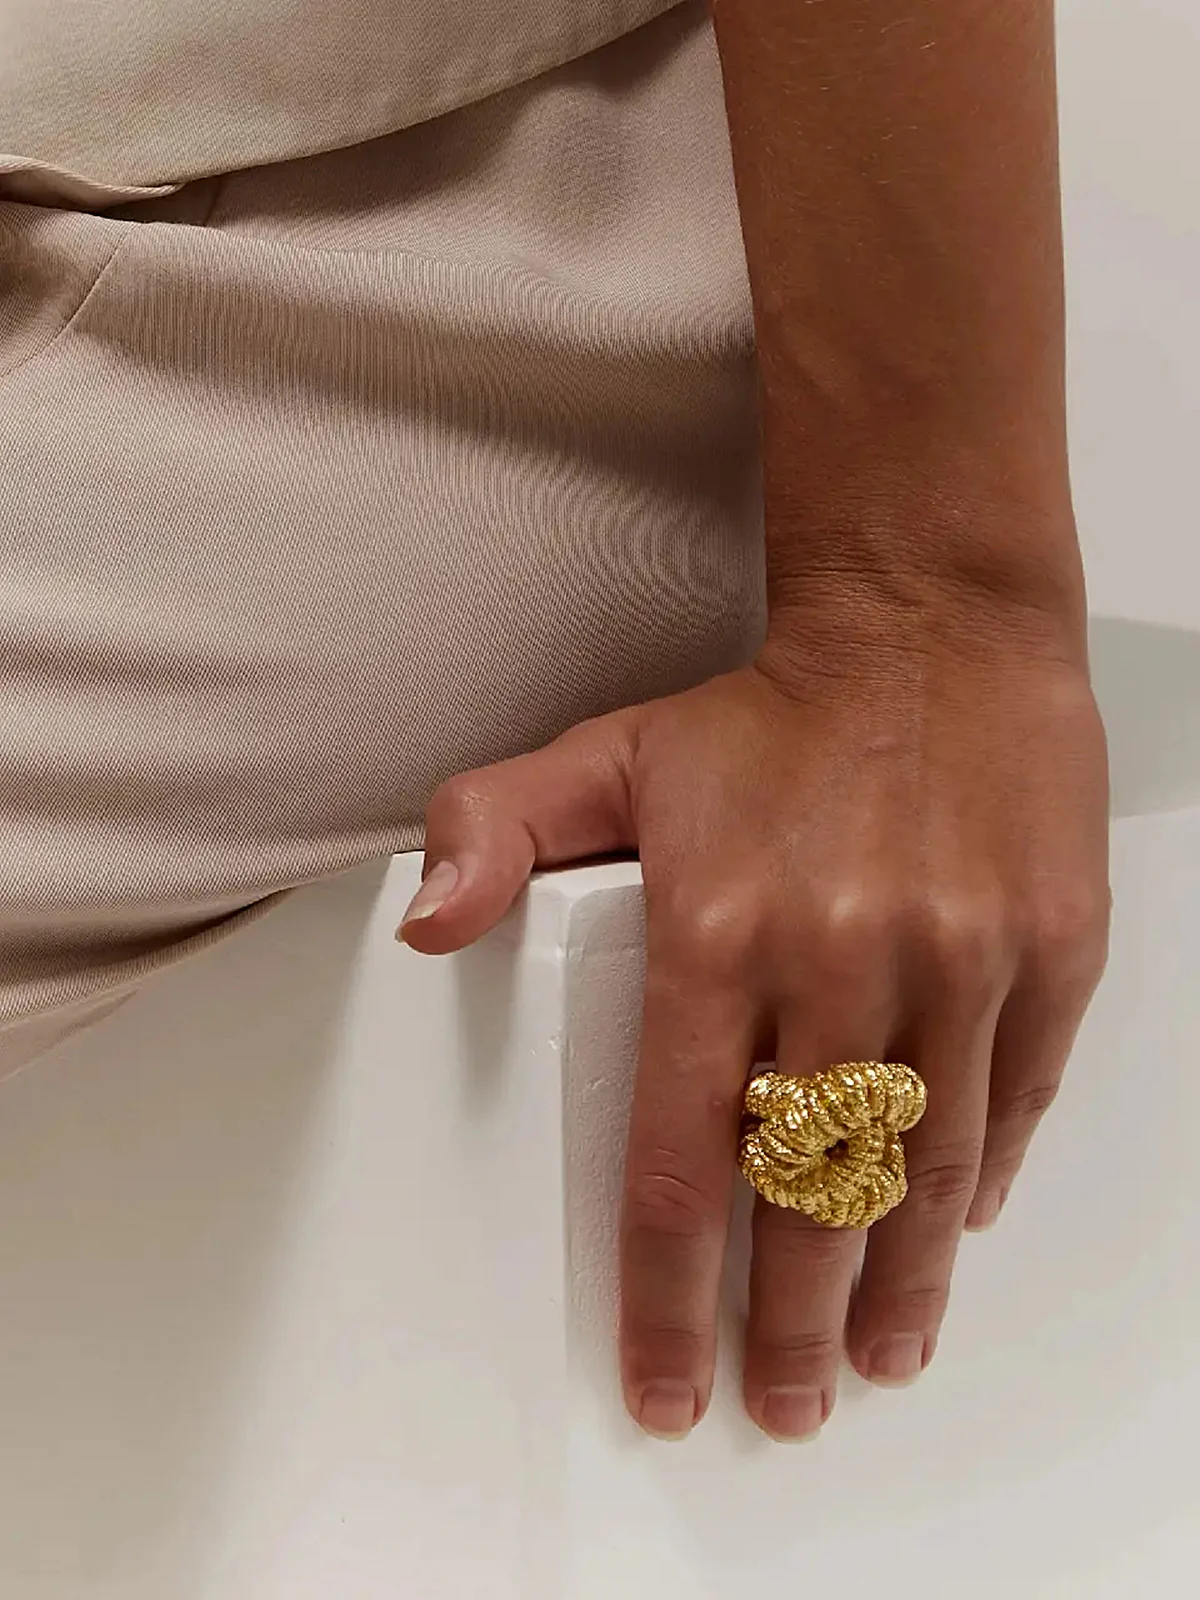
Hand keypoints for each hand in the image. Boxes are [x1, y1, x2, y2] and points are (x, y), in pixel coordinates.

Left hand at [398, 612, 1109, 1440]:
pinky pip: (1014, 1095)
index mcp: (716, 927)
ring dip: (896, 1282)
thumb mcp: (608, 751)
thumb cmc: (772, 708)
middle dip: (788, 1324)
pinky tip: (952, 1231)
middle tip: (782, 1403)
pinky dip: (981, 1175)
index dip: (670, 1295)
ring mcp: (957, 955)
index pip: (680, 1159)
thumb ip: (495, 831)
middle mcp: (840, 955)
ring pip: (922, 1169)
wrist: (935, 625)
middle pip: (809, 1194)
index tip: (668, 1379)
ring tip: (875, 1358)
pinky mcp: (1049, 947)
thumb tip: (427, 925)